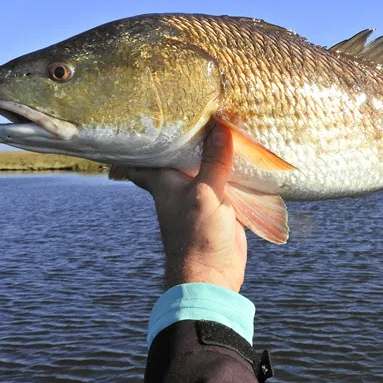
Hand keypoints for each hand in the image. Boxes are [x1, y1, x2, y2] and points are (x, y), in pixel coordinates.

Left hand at [124, 124, 246, 292]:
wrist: (212, 276)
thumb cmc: (197, 236)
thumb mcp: (205, 194)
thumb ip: (214, 162)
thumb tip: (221, 127)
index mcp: (164, 180)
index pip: (143, 155)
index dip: (140, 138)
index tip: (140, 116)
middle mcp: (179, 184)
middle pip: (179, 153)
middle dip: (187, 134)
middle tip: (196, 105)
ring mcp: (201, 194)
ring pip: (205, 164)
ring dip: (213, 149)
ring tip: (223, 117)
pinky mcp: (221, 204)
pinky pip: (226, 179)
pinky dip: (231, 166)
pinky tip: (243, 150)